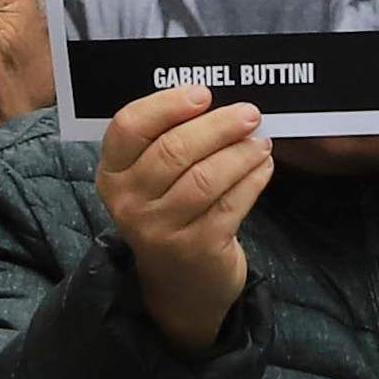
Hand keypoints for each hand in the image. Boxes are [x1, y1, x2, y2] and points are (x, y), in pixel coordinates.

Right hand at [97, 79, 271, 356]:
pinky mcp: (197, 248)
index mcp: (113, 174)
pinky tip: (264, 166)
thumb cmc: (171, 213)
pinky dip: (253, 179)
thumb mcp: (153, 180)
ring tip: (260, 141)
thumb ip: (169, 139)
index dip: (167, 105)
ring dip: (241, 153)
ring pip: (206, 177)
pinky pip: (231, 203)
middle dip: (218, 126)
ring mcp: (161, 229)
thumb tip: (216, 99)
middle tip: (249, 114)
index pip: (128, 128)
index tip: (203, 94)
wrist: (180, 284)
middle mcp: (129, 203)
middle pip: (174, 150)